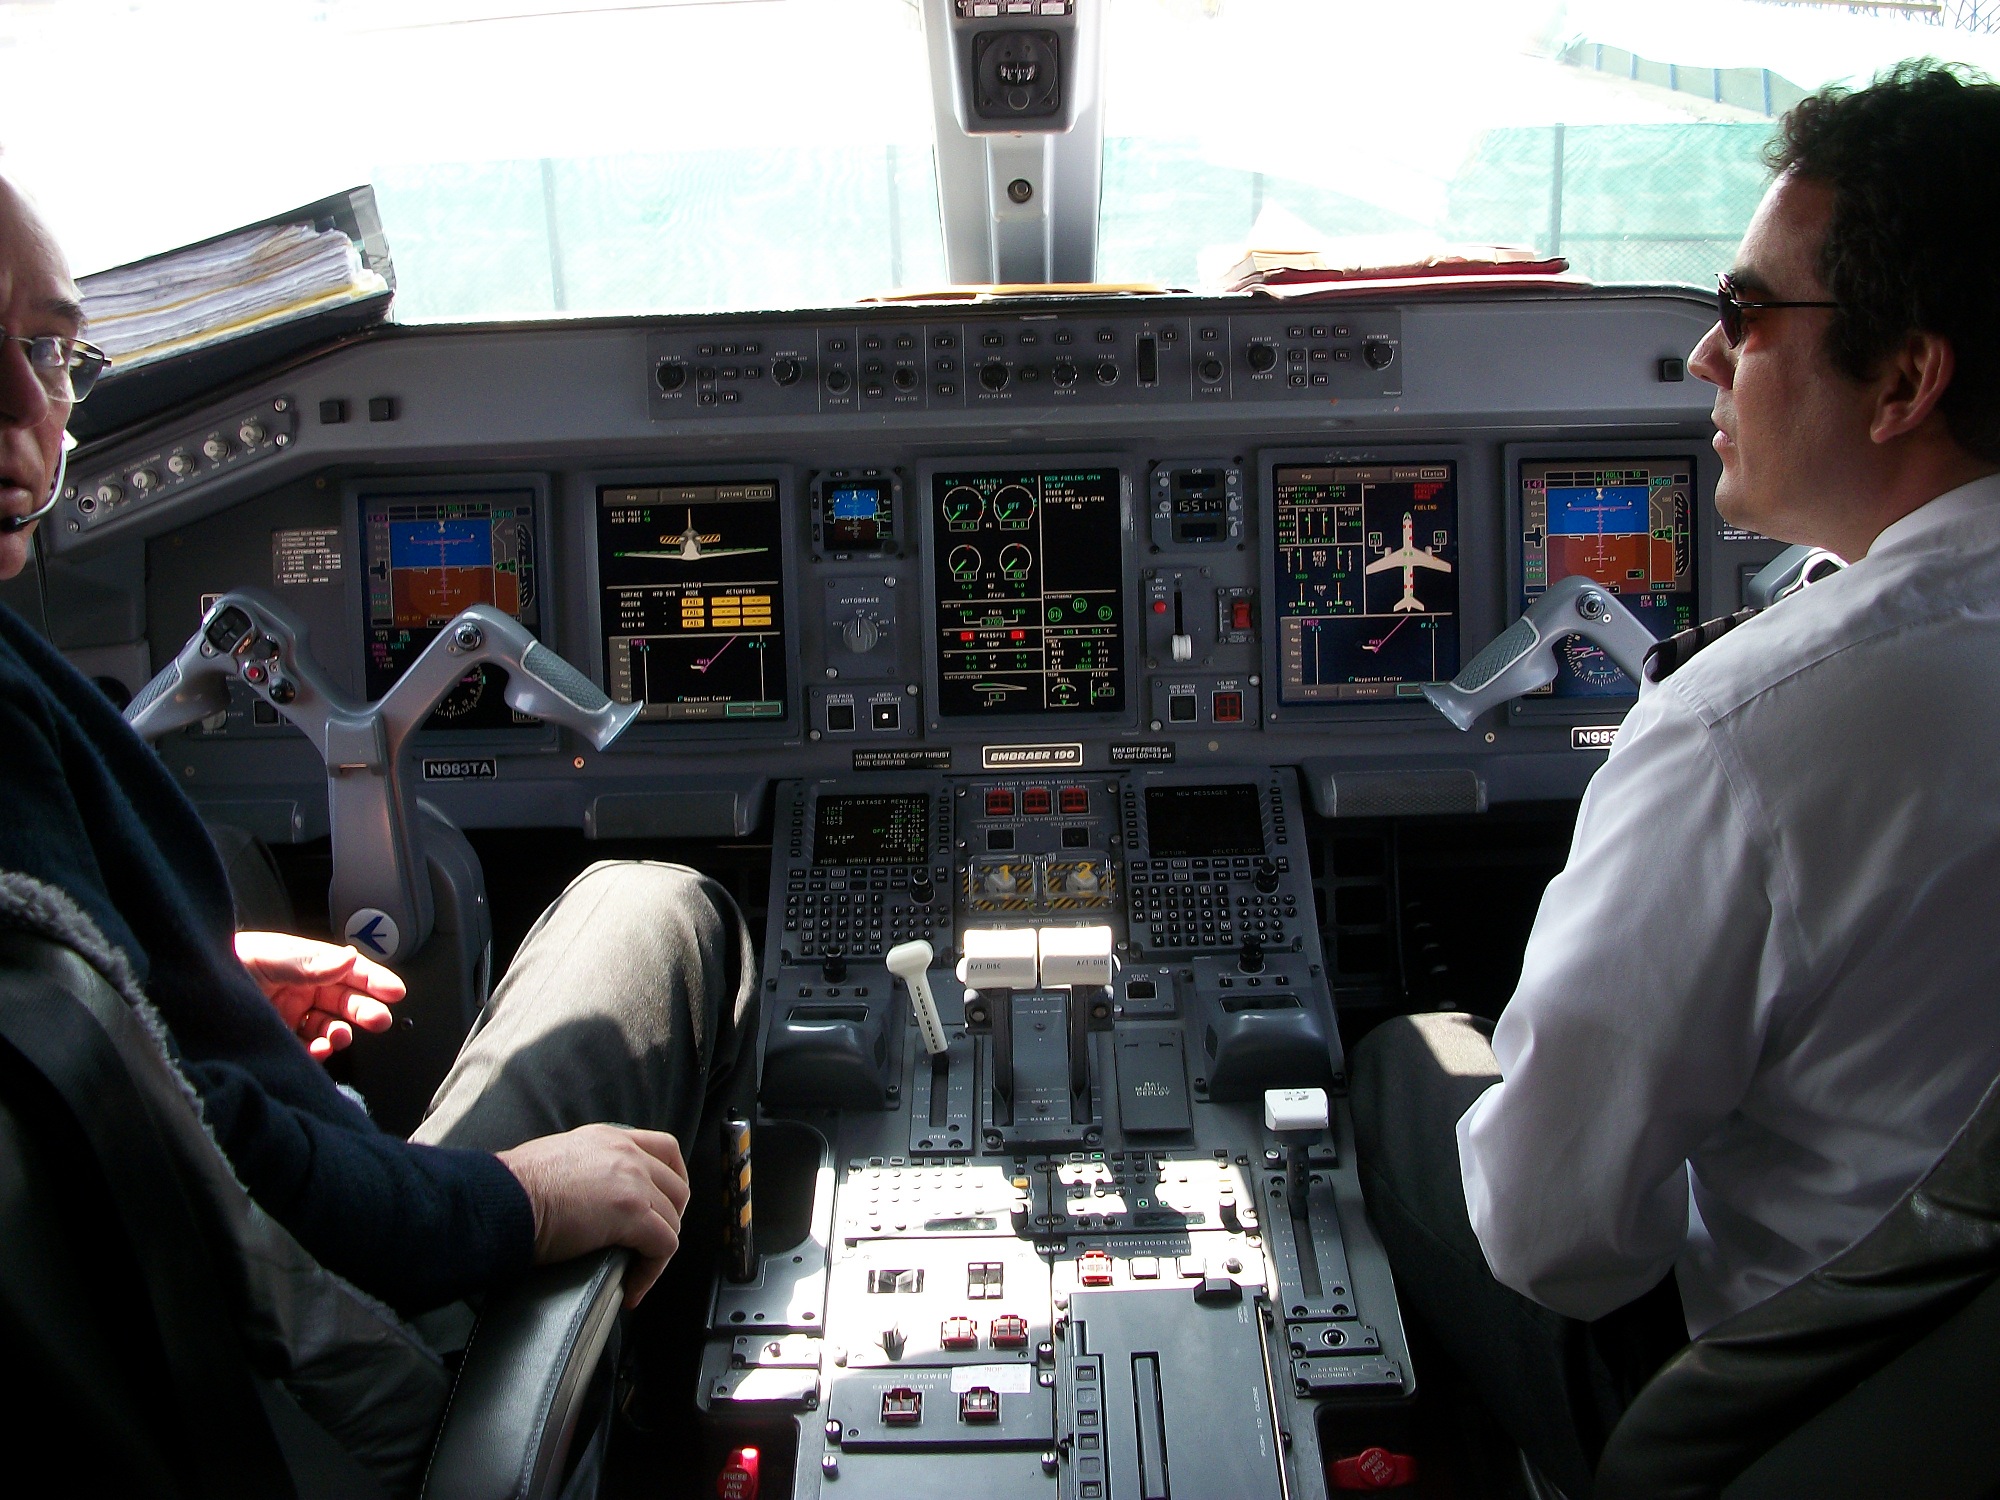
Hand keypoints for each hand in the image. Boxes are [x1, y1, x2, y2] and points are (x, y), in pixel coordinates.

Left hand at [234, 930, 404, 1060]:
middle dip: (363, 1009)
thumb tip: (349, 958)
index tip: (394, 991)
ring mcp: (284, 1019)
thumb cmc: (221, 964)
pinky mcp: (273, 1043)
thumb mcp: (268, 957)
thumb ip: (309, 961)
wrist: (180, 994)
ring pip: (327, 1028)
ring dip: (339, 1033)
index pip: (345, 970)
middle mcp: (295, 991)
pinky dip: (317, 1055)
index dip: (371, 979)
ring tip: (339, 1038)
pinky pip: (306, 1053)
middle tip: (379, 1019)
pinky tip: (318, 1052)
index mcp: (299, 965)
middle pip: (342, 1001)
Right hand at [496, 1125, 691, 1307]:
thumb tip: (589, 1197)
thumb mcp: (559, 1158)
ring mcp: (633, 1182)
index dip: (673, 1181)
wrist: (501, 1200)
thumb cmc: (513, 1188)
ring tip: (636, 1272)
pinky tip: (631, 1288)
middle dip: (670, 1220)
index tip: (665, 1206)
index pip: (665, 1149)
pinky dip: (652, 1272)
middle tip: (651, 1245)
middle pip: (677, 1187)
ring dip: (658, 1251)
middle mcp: (627, 1153)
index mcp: (609, 1137)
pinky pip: (663, 1247)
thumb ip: (586, 1168)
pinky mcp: (631, 1214)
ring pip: (672, 1220)